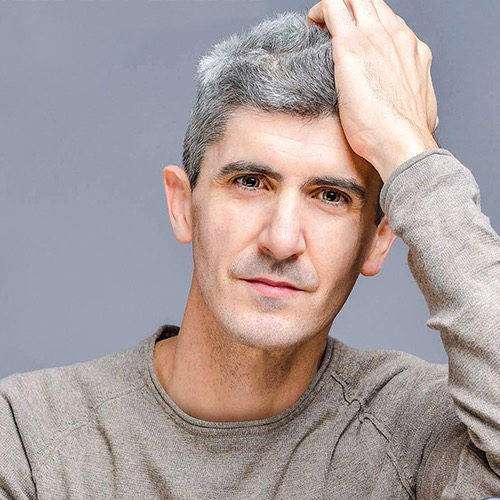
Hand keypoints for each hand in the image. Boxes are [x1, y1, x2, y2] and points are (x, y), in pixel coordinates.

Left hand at [308, 0, 438, 180]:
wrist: (402, 142)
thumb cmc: (405, 136)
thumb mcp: (419, 109)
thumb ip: (408, 99)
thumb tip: (403, 108)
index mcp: (412, 50)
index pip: (388, 22)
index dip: (367, 24)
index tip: (353, 37)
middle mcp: (396, 36)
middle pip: (370, 3)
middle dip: (350, 9)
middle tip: (332, 25)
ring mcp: (374, 38)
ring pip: (352, 0)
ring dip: (334, 8)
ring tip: (319, 23)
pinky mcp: (350, 47)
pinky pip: (332, 8)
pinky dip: (319, 11)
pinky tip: (312, 23)